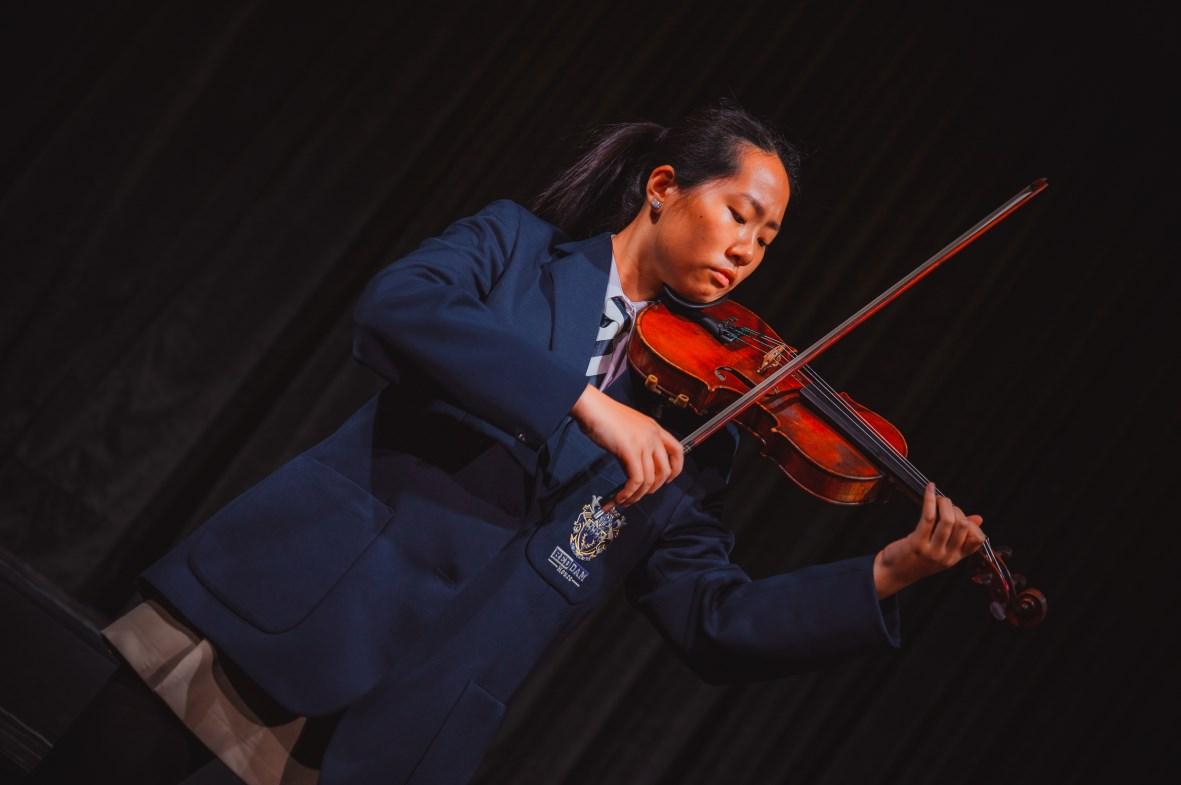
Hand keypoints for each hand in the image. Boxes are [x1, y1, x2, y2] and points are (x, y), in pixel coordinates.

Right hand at [570, 384, 683, 506]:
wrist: (592, 407)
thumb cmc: (604, 415)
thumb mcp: (628, 428)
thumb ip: (636, 443)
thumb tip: (633, 465)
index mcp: (654, 428)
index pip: (677, 450)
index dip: (676, 468)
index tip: (668, 479)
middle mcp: (652, 436)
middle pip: (665, 470)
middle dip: (654, 488)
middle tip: (641, 494)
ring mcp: (643, 444)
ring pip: (649, 480)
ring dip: (637, 495)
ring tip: (626, 500)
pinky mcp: (630, 451)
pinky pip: (635, 480)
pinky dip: (628, 493)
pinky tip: (620, 497)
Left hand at [872, 482, 984, 598]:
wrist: (893, 573)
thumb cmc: (916, 559)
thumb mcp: (942, 550)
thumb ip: (960, 536)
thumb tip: (978, 518)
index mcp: (956, 558)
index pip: (978, 539)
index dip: (971, 522)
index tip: (958, 515)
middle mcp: (947, 556)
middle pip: (963, 526)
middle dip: (956, 509)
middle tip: (944, 504)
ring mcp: (933, 551)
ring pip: (948, 521)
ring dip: (944, 503)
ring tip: (938, 498)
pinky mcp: (917, 544)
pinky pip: (929, 517)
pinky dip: (930, 500)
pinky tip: (929, 490)